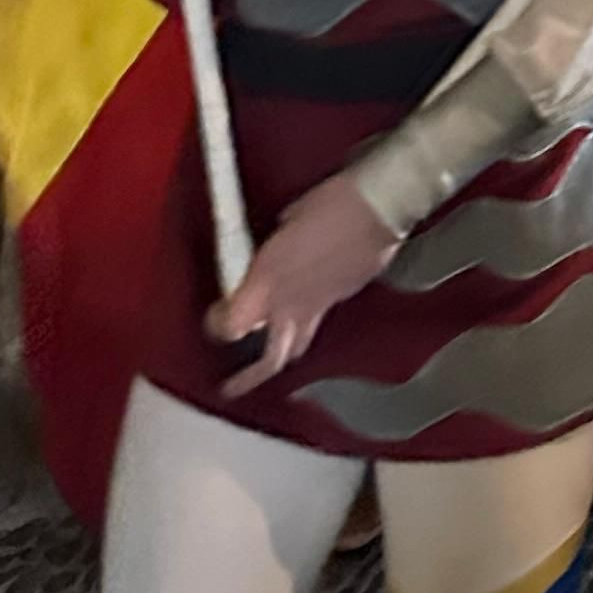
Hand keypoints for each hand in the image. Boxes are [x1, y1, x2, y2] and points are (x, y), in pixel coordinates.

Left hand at [212, 172, 402, 394]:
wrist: (378, 208)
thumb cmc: (329, 203)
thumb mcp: (287, 220)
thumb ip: (275, 247)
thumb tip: (277, 250)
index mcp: (267, 279)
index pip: (233, 324)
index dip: (219, 325)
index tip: (214, 318)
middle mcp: (290, 303)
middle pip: (269, 358)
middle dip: (249, 377)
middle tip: (231, 388)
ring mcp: (320, 306)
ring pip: (296, 347)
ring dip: (280, 355)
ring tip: (270, 361)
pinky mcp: (342, 300)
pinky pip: (317, 320)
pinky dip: (306, 321)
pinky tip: (304, 309)